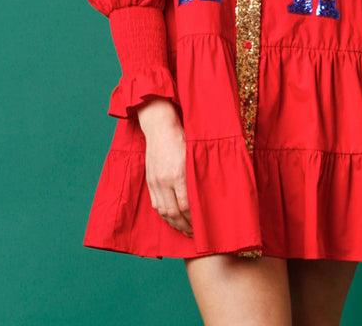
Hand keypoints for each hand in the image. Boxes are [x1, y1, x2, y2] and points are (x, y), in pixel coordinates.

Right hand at [136, 98, 192, 237]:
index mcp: (179, 173)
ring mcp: (155, 181)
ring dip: (174, 224)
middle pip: (174, 212)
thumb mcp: (195, 153)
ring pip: (163, 211)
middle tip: (195, 235)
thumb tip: (211, 192)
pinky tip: (171, 219)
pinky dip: (164, 215)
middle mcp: (165, 180)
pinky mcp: (150, 180)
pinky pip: (155, 204)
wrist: (159, 126)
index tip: (203, 227)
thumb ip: (200, 174)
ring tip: (184, 231)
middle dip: (185, 226)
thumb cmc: (182, 136)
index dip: (195, 220)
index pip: (187, 205)